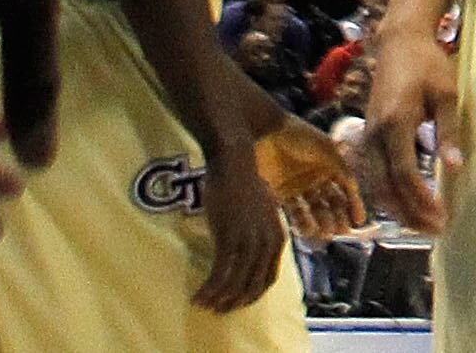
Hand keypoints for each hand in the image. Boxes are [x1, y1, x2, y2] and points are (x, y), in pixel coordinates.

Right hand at [197, 142, 292, 313]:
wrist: (234, 164)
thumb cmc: (245, 184)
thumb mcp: (264, 212)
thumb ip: (262, 233)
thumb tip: (254, 250)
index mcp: (278, 238)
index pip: (268, 278)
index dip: (252, 294)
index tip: (237, 303)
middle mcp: (267, 243)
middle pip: (252, 285)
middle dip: (235, 303)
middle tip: (218, 310)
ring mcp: (249, 241)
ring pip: (235, 283)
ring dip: (218, 299)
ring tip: (203, 305)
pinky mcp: (229, 238)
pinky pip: (220, 273)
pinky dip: (209, 288)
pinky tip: (198, 295)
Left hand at [257, 108, 366, 241]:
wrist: (265, 132)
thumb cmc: (299, 136)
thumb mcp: (326, 149)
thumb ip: (342, 167)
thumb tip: (355, 189)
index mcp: (331, 165)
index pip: (346, 189)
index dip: (353, 204)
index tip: (358, 220)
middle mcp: (317, 178)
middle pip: (331, 202)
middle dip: (337, 217)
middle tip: (340, 231)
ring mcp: (299, 186)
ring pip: (314, 209)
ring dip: (321, 221)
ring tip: (324, 233)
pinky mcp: (281, 193)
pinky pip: (295, 211)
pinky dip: (302, 221)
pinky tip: (308, 230)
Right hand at [365, 23, 462, 232]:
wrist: (399, 43)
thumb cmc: (428, 65)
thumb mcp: (446, 94)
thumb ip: (449, 132)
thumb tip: (454, 169)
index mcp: (395, 122)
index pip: (405, 174)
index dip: (421, 201)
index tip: (441, 217)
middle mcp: (375, 134)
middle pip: (386, 186)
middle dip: (409, 213)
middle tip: (434, 231)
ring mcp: (366, 136)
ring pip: (374, 184)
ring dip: (395, 208)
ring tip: (420, 225)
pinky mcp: (366, 136)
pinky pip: (369, 175)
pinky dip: (384, 195)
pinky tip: (401, 205)